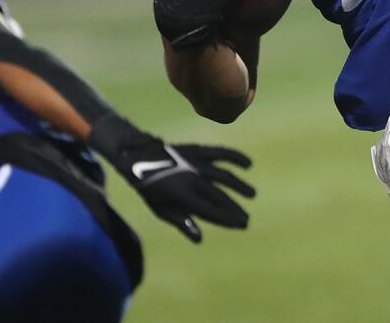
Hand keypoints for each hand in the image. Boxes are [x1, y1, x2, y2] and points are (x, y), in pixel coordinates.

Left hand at [89, 115, 254, 241]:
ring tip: (251, 194)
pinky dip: (235, 157)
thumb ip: (182, 222)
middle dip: (235, 208)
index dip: (229, 219)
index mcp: (181, 196)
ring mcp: (195, 163)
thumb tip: (199, 239)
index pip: (211, 211)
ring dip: (239, 185)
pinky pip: (220, 152)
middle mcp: (191, 179)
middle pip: (220, 196)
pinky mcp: (198, 149)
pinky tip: (247, 164)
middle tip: (247, 218)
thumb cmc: (151, 190)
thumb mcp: (161, 210)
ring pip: (224, 175)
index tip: (242, 224)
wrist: (138, 158)